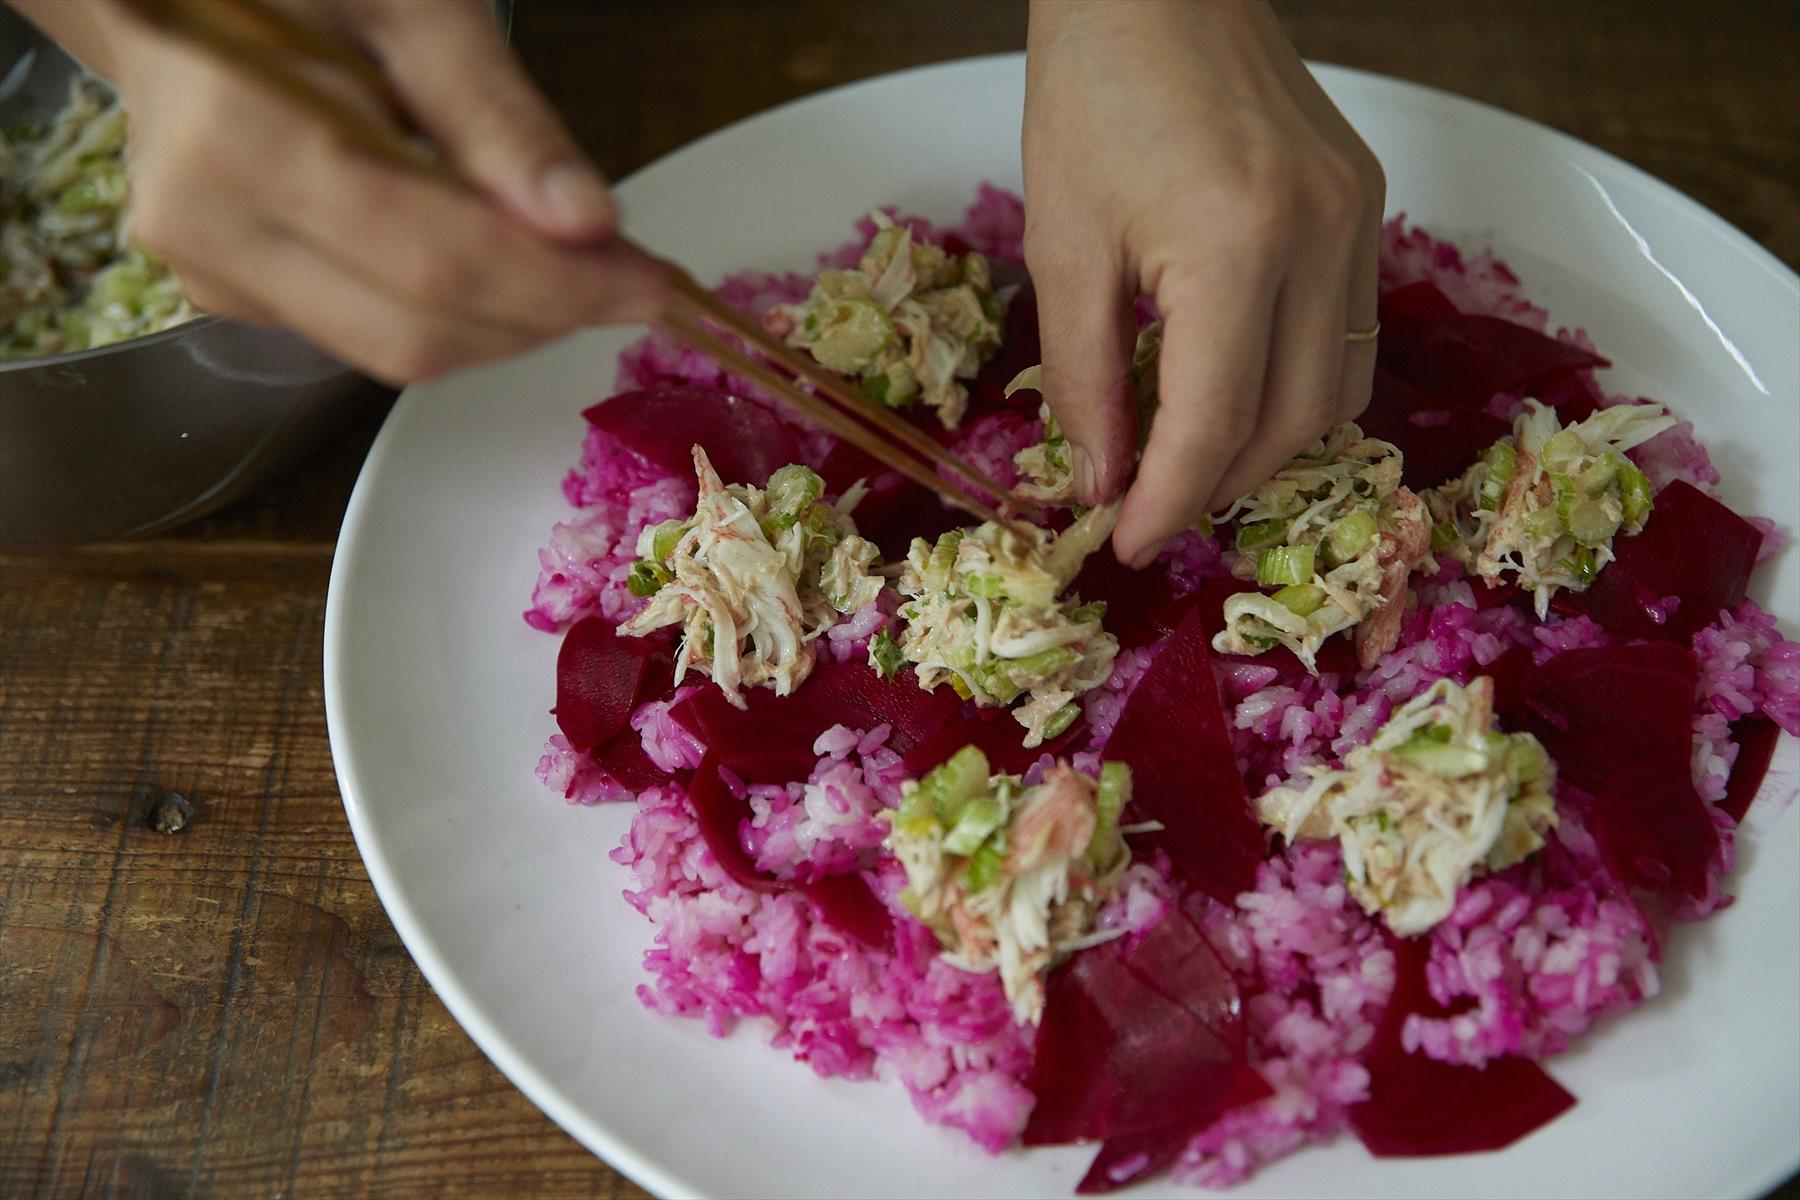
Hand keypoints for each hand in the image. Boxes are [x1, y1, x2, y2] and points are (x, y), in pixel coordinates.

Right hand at [15, 0, 666, 384]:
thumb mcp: (415, 6)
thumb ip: (498, 119)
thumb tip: (588, 225)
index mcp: (244, 139)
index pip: (434, 264)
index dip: (559, 287)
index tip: (652, 284)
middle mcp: (211, 228)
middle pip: (419, 331)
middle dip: (545, 315)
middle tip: (632, 276)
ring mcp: (214, 273)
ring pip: (401, 350)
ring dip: (509, 321)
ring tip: (575, 263)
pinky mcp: (233, 294)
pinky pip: (370, 333)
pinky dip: (455, 309)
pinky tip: (495, 256)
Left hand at [1023, 0, 1384, 565]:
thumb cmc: (1093, 94)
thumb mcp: (1062, 246)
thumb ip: (1084, 377)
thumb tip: (1105, 479)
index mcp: (1236, 245)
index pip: (1215, 422)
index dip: (1169, 501)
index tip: (1127, 544)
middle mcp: (1322, 236)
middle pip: (1292, 422)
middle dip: (1219, 484)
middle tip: (1152, 508)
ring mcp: (1359, 218)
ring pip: (1339, 389)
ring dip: (1268, 445)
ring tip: (1193, 460)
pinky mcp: (1367, 202)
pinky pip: (1349, 331)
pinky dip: (1297, 383)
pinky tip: (1237, 389)